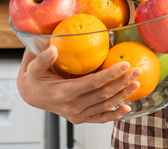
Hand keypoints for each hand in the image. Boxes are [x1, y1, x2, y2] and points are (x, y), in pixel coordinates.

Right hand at [16, 46, 139, 123]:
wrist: (30, 96)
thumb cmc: (33, 78)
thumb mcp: (32, 67)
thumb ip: (42, 59)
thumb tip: (53, 49)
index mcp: (64, 93)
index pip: (93, 83)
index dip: (111, 74)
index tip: (125, 64)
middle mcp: (72, 106)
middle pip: (104, 95)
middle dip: (123, 82)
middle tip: (138, 71)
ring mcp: (77, 115)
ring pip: (105, 106)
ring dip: (123, 95)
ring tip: (137, 84)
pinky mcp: (80, 118)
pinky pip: (100, 118)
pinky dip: (115, 115)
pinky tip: (128, 108)